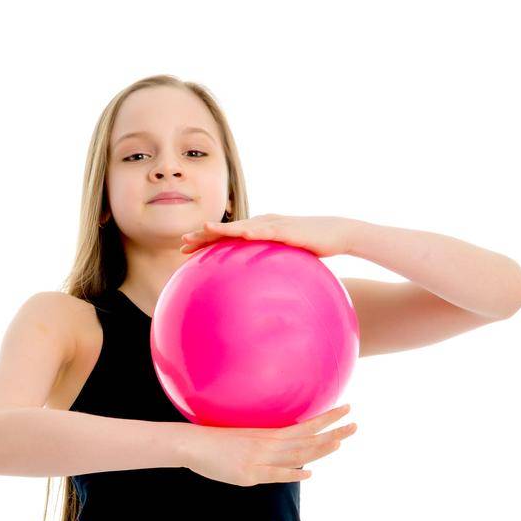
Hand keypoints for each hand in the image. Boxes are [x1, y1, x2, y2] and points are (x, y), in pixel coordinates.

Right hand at [173, 403, 356, 485]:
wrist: (192, 444)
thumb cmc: (216, 441)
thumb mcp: (246, 438)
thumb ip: (265, 443)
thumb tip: (282, 448)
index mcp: (270, 433)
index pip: (306, 425)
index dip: (327, 419)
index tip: (347, 410)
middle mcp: (269, 443)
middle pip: (308, 438)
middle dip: (333, 431)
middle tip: (355, 424)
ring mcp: (261, 458)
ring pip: (297, 453)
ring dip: (320, 448)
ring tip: (340, 441)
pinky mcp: (250, 473)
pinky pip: (275, 473)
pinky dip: (293, 473)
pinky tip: (309, 472)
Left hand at [179, 213, 353, 257]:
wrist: (338, 233)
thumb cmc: (314, 247)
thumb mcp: (288, 262)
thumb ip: (272, 272)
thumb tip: (259, 296)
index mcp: (260, 231)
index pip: (228, 237)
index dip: (206, 242)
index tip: (186, 251)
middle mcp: (262, 224)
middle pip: (228, 230)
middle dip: (204, 235)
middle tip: (182, 243)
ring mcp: (274, 224)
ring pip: (243, 226)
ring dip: (224, 228)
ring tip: (204, 230)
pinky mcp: (288, 229)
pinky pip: (268, 230)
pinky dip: (254, 231)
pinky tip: (241, 233)